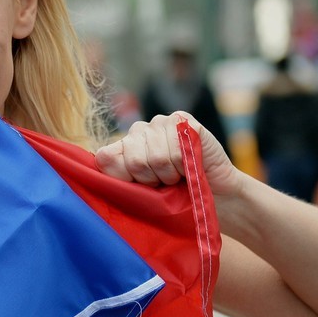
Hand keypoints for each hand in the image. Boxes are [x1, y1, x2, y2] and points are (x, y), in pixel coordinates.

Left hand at [94, 112, 242, 199]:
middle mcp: (139, 130)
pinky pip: (176, 148)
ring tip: (178, 175)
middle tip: (164, 183)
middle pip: (132, 160)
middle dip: (151, 180)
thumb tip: (102, 163)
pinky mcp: (183, 121)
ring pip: (156, 157)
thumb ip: (119, 179)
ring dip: (170, 174)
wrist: (215, 194)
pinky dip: (185, 165)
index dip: (122, 177)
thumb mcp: (142, 193)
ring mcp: (161, 122)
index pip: (105, 157)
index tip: (139, 187)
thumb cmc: (175, 196)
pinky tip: (190, 164)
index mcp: (123, 147)